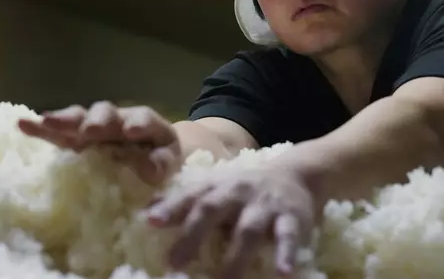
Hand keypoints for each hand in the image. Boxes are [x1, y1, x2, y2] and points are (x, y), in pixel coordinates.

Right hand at [17, 101, 181, 184]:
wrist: (153, 154)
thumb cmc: (161, 158)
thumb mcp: (168, 162)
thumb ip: (161, 164)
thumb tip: (150, 170)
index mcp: (146, 124)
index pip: (144, 118)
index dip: (138, 123)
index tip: (131, 131)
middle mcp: (118, 119)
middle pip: (107, 113)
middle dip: (98, 120)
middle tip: (91, 129)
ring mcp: (95, 126)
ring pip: (81, 118)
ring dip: (67, 120)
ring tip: (48, 121)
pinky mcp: (77, 139)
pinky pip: (59, 133)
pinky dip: (42, 128)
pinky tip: (24, 124)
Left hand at [147, 167, 316, 277]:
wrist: (297, 174)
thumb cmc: (246, 189)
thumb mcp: (217, 188)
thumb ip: (186, 201)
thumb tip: (146, 211)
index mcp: (217, 186)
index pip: (191, 196)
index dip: (171, 207)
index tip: (152, 221)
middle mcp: (238, 192)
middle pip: (213, 209)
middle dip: (194, 234)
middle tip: (175, 263)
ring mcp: (265, 205)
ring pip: (248, 229)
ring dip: (236, 257)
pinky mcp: (292, 218)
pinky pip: (288, 236)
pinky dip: (286, 254)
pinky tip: (283, 273)